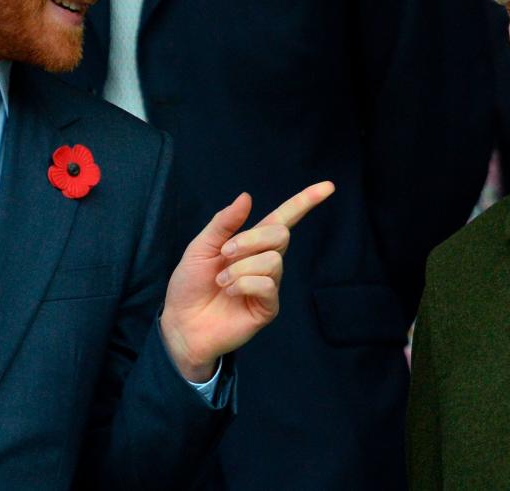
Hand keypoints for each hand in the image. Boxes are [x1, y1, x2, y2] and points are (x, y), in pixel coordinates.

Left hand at [159, 181, 334, 381]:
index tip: (328, 186)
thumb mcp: (201, 247)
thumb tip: (247, 196)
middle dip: (251, 239)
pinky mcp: (268, 308)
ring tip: (221, 281)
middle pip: (280, 234)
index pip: (285, 218)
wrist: (181, 323)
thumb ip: (224, 223)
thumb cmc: (190, 285)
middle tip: (224, 253)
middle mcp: (265, 261)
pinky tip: (230, 292)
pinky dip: (244, 284)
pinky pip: (268, 285)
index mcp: (251, 243)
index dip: (306, 201)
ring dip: (241, 267)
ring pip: (272, 260)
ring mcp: (268, 285)